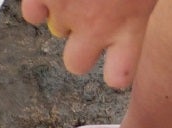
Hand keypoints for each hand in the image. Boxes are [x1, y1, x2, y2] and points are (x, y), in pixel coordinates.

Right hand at [16, 0, 155, 86]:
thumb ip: (139, 11)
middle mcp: (95, 28)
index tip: (117, 59)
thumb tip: (137, 19)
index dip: (116, 70)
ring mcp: (65, 11)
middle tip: (89, 22)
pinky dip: (38, 4)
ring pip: (56, 31)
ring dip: (64, 15)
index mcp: (131, 27)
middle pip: (77, 63)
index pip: (118, 77)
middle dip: (80, 47)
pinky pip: (32, 14)